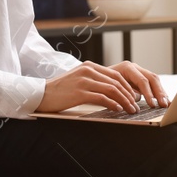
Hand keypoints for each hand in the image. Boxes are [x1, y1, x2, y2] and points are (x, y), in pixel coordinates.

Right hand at [37, 60, 167, 112]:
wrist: (41, 94)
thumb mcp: (78, 81)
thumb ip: (94, 82)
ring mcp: (84, 81)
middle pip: (116, 81)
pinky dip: (113, 104)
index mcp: (89, 67)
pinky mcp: (79, 92)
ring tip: (130, 110)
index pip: (115, 75)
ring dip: (124, 101)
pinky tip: (118, 110)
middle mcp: (88, 71)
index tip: (134, 97)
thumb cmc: (60, 91)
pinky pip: (102, 97)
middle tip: (136, 106)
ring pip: (111, 89)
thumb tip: (111, 93)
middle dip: (129, 94)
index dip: (127, 87)